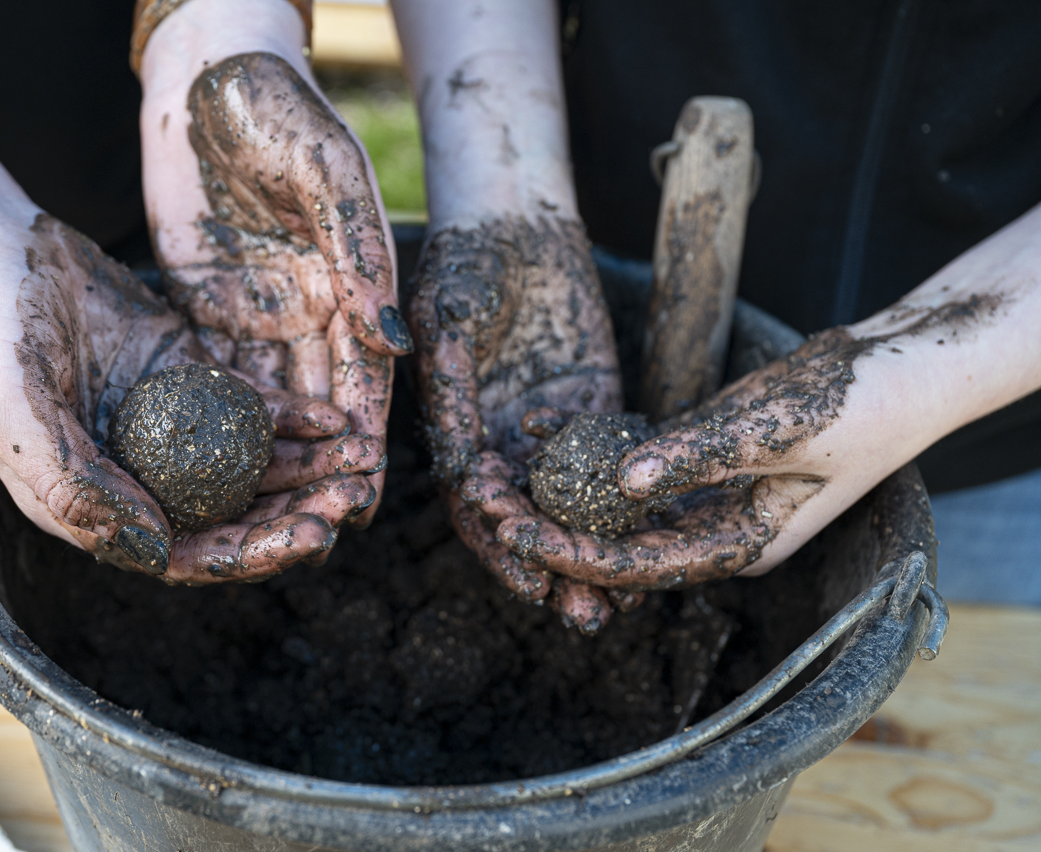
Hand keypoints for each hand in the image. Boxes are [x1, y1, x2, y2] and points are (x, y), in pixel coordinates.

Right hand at [0, 215, 383, 583]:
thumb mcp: (18, 418)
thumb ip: (78, 489)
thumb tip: (159, 550)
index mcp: (95, 505)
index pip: (188, 552)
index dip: (252, 553)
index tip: (312, 536)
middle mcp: (139, 474)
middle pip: (232, 514)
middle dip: (296, 512)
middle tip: (354, 497)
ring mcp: (166, 427)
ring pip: (249, 464)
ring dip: (306, 467)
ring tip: (363, 458)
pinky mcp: (187, 377)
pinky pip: (248, 406)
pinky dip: (290, 415)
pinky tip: (333, 416)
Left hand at [141, 31, 409, 525]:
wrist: (211, 77)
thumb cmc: (280, 109)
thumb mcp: (327, 174)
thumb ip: (360, 250)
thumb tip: (394, 340)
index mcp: (354, 281)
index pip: (366, 373)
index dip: (364, 433)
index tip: (360, 491)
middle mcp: (312, 309)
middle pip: (321, 403)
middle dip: (322, 467)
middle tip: (316, 529)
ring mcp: (259, 313)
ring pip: (270, 403)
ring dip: (273, 460)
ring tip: (268, 519)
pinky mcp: (208, 309)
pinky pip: (216, 377)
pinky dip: (219, 424)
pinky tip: (211, 471)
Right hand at [409, 216, 628, 629]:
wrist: (514, 219)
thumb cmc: (467, 259)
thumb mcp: (450, 314)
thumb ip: (452, 380)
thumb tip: (457, 458)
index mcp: (459, 428)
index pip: (475, 501)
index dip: (500, 541)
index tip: (529, 575)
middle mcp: (501, 440)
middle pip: (526, 519)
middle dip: (553, 566)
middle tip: (582, 612)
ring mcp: (549, 427)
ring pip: (571, 504)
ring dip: (593, 551)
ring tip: (624, 602)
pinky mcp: (593, 406)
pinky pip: (611, 464)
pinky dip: (630, 504)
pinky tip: (660, 537)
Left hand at [495, 327, 923, 589]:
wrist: (898, 368)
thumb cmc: (859, 408)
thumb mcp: (776, 431)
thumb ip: (699, 456)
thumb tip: (621, 480)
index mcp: (740, 543)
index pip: (644, 564)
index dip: (579, 554)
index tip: (522, 537)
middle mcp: (714, 525)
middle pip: (620, 540)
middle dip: (556, 529)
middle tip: (490, 512)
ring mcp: (703, 488)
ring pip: (616, 501)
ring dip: (560, 490)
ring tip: (495, 475)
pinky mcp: (696, 450)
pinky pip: (630, 453)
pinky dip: (587, 442)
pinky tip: (536, 426)